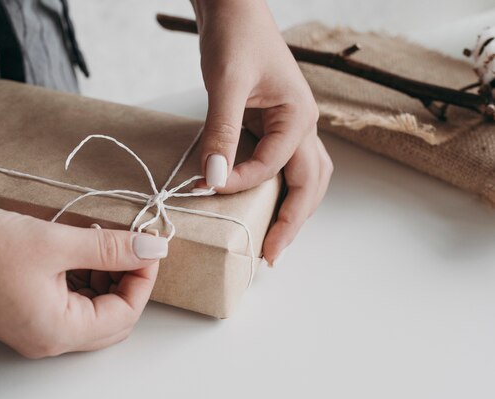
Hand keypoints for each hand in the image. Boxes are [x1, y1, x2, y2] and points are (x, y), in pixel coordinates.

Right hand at [0, 207, 167, 356]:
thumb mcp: (58, 242)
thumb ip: (111, 248)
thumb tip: (153, 249)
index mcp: (59, 330)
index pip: (125, 313)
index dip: (143, 278)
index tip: (148, 245)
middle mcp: (49, 338)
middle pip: (112, 318)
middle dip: (127, 280)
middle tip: (129, 245)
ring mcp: (36, 329)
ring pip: (93, 311)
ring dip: (106, 278)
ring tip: (101, 243)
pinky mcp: (26, 313)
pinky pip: (71, 304)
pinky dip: (84, 280)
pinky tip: (79, 251)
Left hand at [191, 0, 332, 264]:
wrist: (234, 7)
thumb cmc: (236, 35)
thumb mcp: (225, 84)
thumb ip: (222, 132)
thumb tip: (213, 178)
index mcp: (300, 116)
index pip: (274, 166)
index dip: (242, 181)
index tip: (208, 187)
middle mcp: (304, 125)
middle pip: (310, 185)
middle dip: (292, 222)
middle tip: (270, 254)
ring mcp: (293, 126)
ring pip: (305, 178)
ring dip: (293, 208)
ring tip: (274, 237)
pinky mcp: (275, 124)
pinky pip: (284, 165)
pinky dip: (277, 187)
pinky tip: (260, 200)